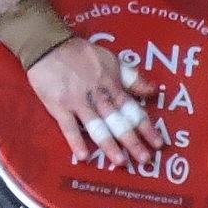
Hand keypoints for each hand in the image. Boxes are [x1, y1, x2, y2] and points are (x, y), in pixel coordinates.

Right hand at [26, 33, 160, 163]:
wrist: (49, 45)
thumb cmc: (82, 54)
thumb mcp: (112, 60)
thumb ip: (133, 78)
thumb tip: (155, 90)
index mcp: (112, 86)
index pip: (133, 110)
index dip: (146, 127)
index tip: (158, 143)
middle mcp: (99, 96)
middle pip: (118, 121)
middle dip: (133, 141)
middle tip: (145, 160)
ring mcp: (78, 102)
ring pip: (97, 126)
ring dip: (110, 145)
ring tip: (121, 162)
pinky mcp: (59, 106)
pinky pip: (68, 127)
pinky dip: (76, 141)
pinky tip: (84, 156)